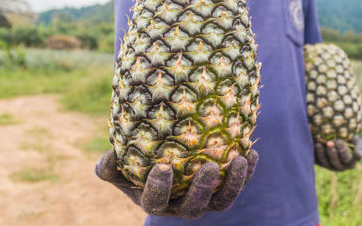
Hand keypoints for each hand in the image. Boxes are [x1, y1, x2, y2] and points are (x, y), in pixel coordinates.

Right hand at [95, 149, 257, 218]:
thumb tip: (110, 156)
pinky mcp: (221, 193)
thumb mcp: (117, 168)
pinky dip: (247, 174)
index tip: (163, 167)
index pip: (155, 201)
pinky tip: (253, 153)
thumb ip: (108, 166)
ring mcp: (204, 202)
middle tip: (210, 166)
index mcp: (155, 201)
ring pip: (221, 202)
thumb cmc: (136, 166)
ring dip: (233, 184)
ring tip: (240, 160)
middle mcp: (181, 206)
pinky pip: (236, 187)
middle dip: (202, 189)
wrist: (163, 165)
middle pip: (194, 207)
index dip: (160, 189)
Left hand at [314, 136, 361, 171]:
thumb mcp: (357, 142)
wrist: (335, 137)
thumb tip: (358, 155)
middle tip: (329, 142)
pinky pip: (316, 160)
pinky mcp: (319, 162)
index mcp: (350, 162)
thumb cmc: (350, 139)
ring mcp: (329, 165)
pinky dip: (314, 153)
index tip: (339, 141)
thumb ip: (360, 148)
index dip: (342, 150)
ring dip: (322, 153)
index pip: (346, 158)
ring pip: (325, 162)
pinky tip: (314, 145)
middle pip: (335, 162)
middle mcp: (340, 166)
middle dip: (332, 152)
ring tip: (319, 144)